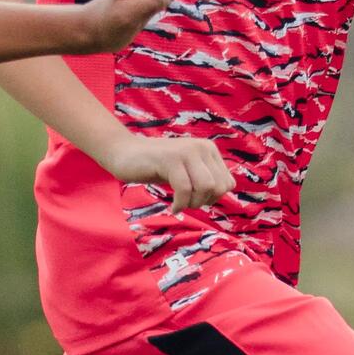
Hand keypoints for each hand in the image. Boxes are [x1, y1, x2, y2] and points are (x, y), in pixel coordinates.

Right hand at [102, 132, 233, 210]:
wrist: (125, 154)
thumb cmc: (157, 167)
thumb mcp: (187, 171)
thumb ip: (207, 177)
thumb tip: (227, 189)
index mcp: (208, 149)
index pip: (228, 183)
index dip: (214, 198)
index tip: (195, 199)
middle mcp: (201, 147)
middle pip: (219, 187)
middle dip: (204, 202)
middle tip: (186, 203)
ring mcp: (186, 151)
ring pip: (205, 187)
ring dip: (193, 203)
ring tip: (179, 204)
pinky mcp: (170, 159)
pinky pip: (184, 189)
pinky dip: (180, 204)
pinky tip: (172, 207)